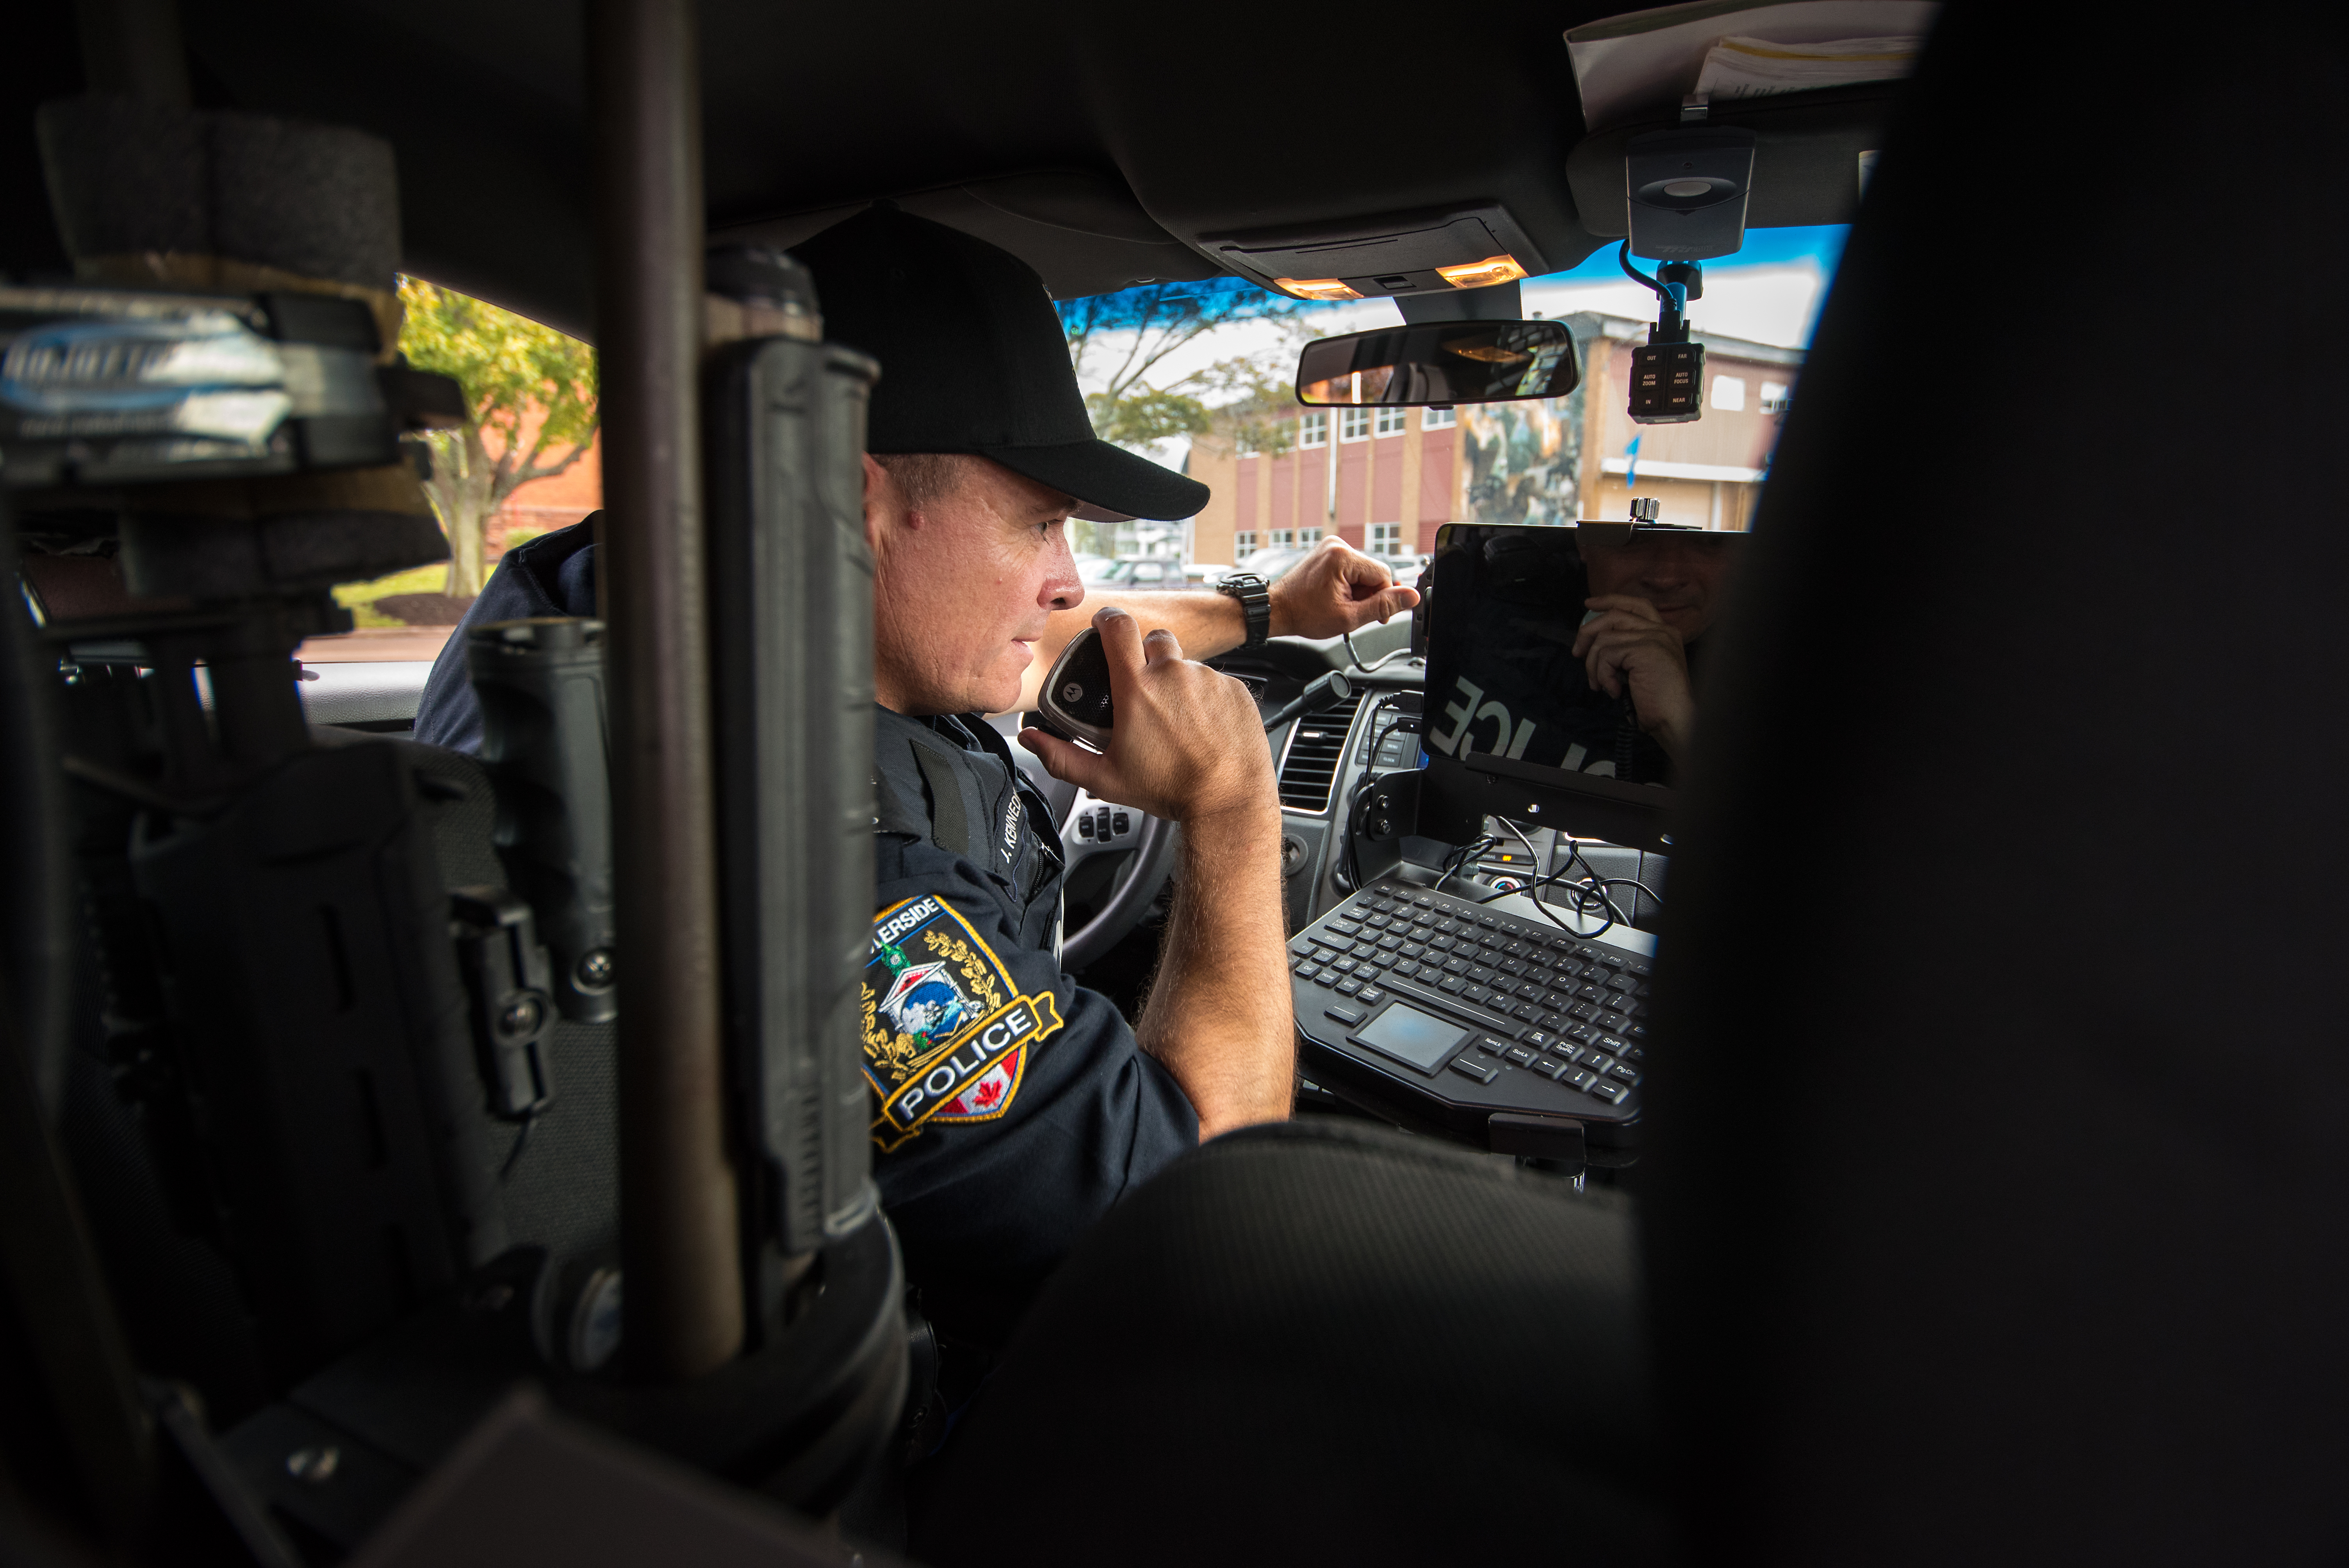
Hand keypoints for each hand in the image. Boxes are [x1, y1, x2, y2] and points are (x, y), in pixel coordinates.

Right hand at [1018, 606, 1275, 824]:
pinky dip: (1204, 697)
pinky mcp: (1234, 689)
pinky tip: (1202, 725)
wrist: (1227, 801)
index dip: (1107, 619)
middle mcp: (1173, 674)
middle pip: (1152, 638)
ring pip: (1185, 663)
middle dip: (1144, 654)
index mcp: (1137, 688)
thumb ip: (1061, 756)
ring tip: (1176, 717)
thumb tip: (1031, 739)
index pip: (1117, 626)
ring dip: (1176, 681)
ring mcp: (1207, 679)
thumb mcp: (1105, 778)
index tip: (1104, 625)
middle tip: (1141, 684)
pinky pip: (1213, 680)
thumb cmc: (1170, 790)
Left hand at [1268, 536, 1420, 639]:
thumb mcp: (1349, 617)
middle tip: (1351, 611)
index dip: (1384, 598)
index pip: (1383, 574)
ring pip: (1363, 572)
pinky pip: (1352, 568)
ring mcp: (1331, 547)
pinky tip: (1337, 596)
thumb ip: (1383, 606)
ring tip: (1340, 603)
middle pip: (1373, 572)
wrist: (1278, 610)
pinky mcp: (1328, 552)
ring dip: (1359, 591)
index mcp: (1342, 557)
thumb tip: (1410, 596)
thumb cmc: (1305, 614)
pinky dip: (1350, 584)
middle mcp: (1336, 545)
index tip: (1376, 616)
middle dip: (1368, 594)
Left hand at [1572, 595, 1696, 760]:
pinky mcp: (1644, 649)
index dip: (1610, 600)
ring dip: (1594, 665)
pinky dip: (1603, 675)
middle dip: (1589, 632)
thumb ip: (1627, 650)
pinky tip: (1614, 691)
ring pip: (1605, 638)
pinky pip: (1606, 655)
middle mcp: (1661, 630)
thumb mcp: (1640, 668)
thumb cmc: (1656, 701)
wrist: (1674, 719)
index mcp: (1664, 632)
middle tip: (1578, 653)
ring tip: (1600, 685)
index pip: (1636, 604)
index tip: (1589, 604)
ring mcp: (1654, 638)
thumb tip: (1594, 642)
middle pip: (1615, 615)